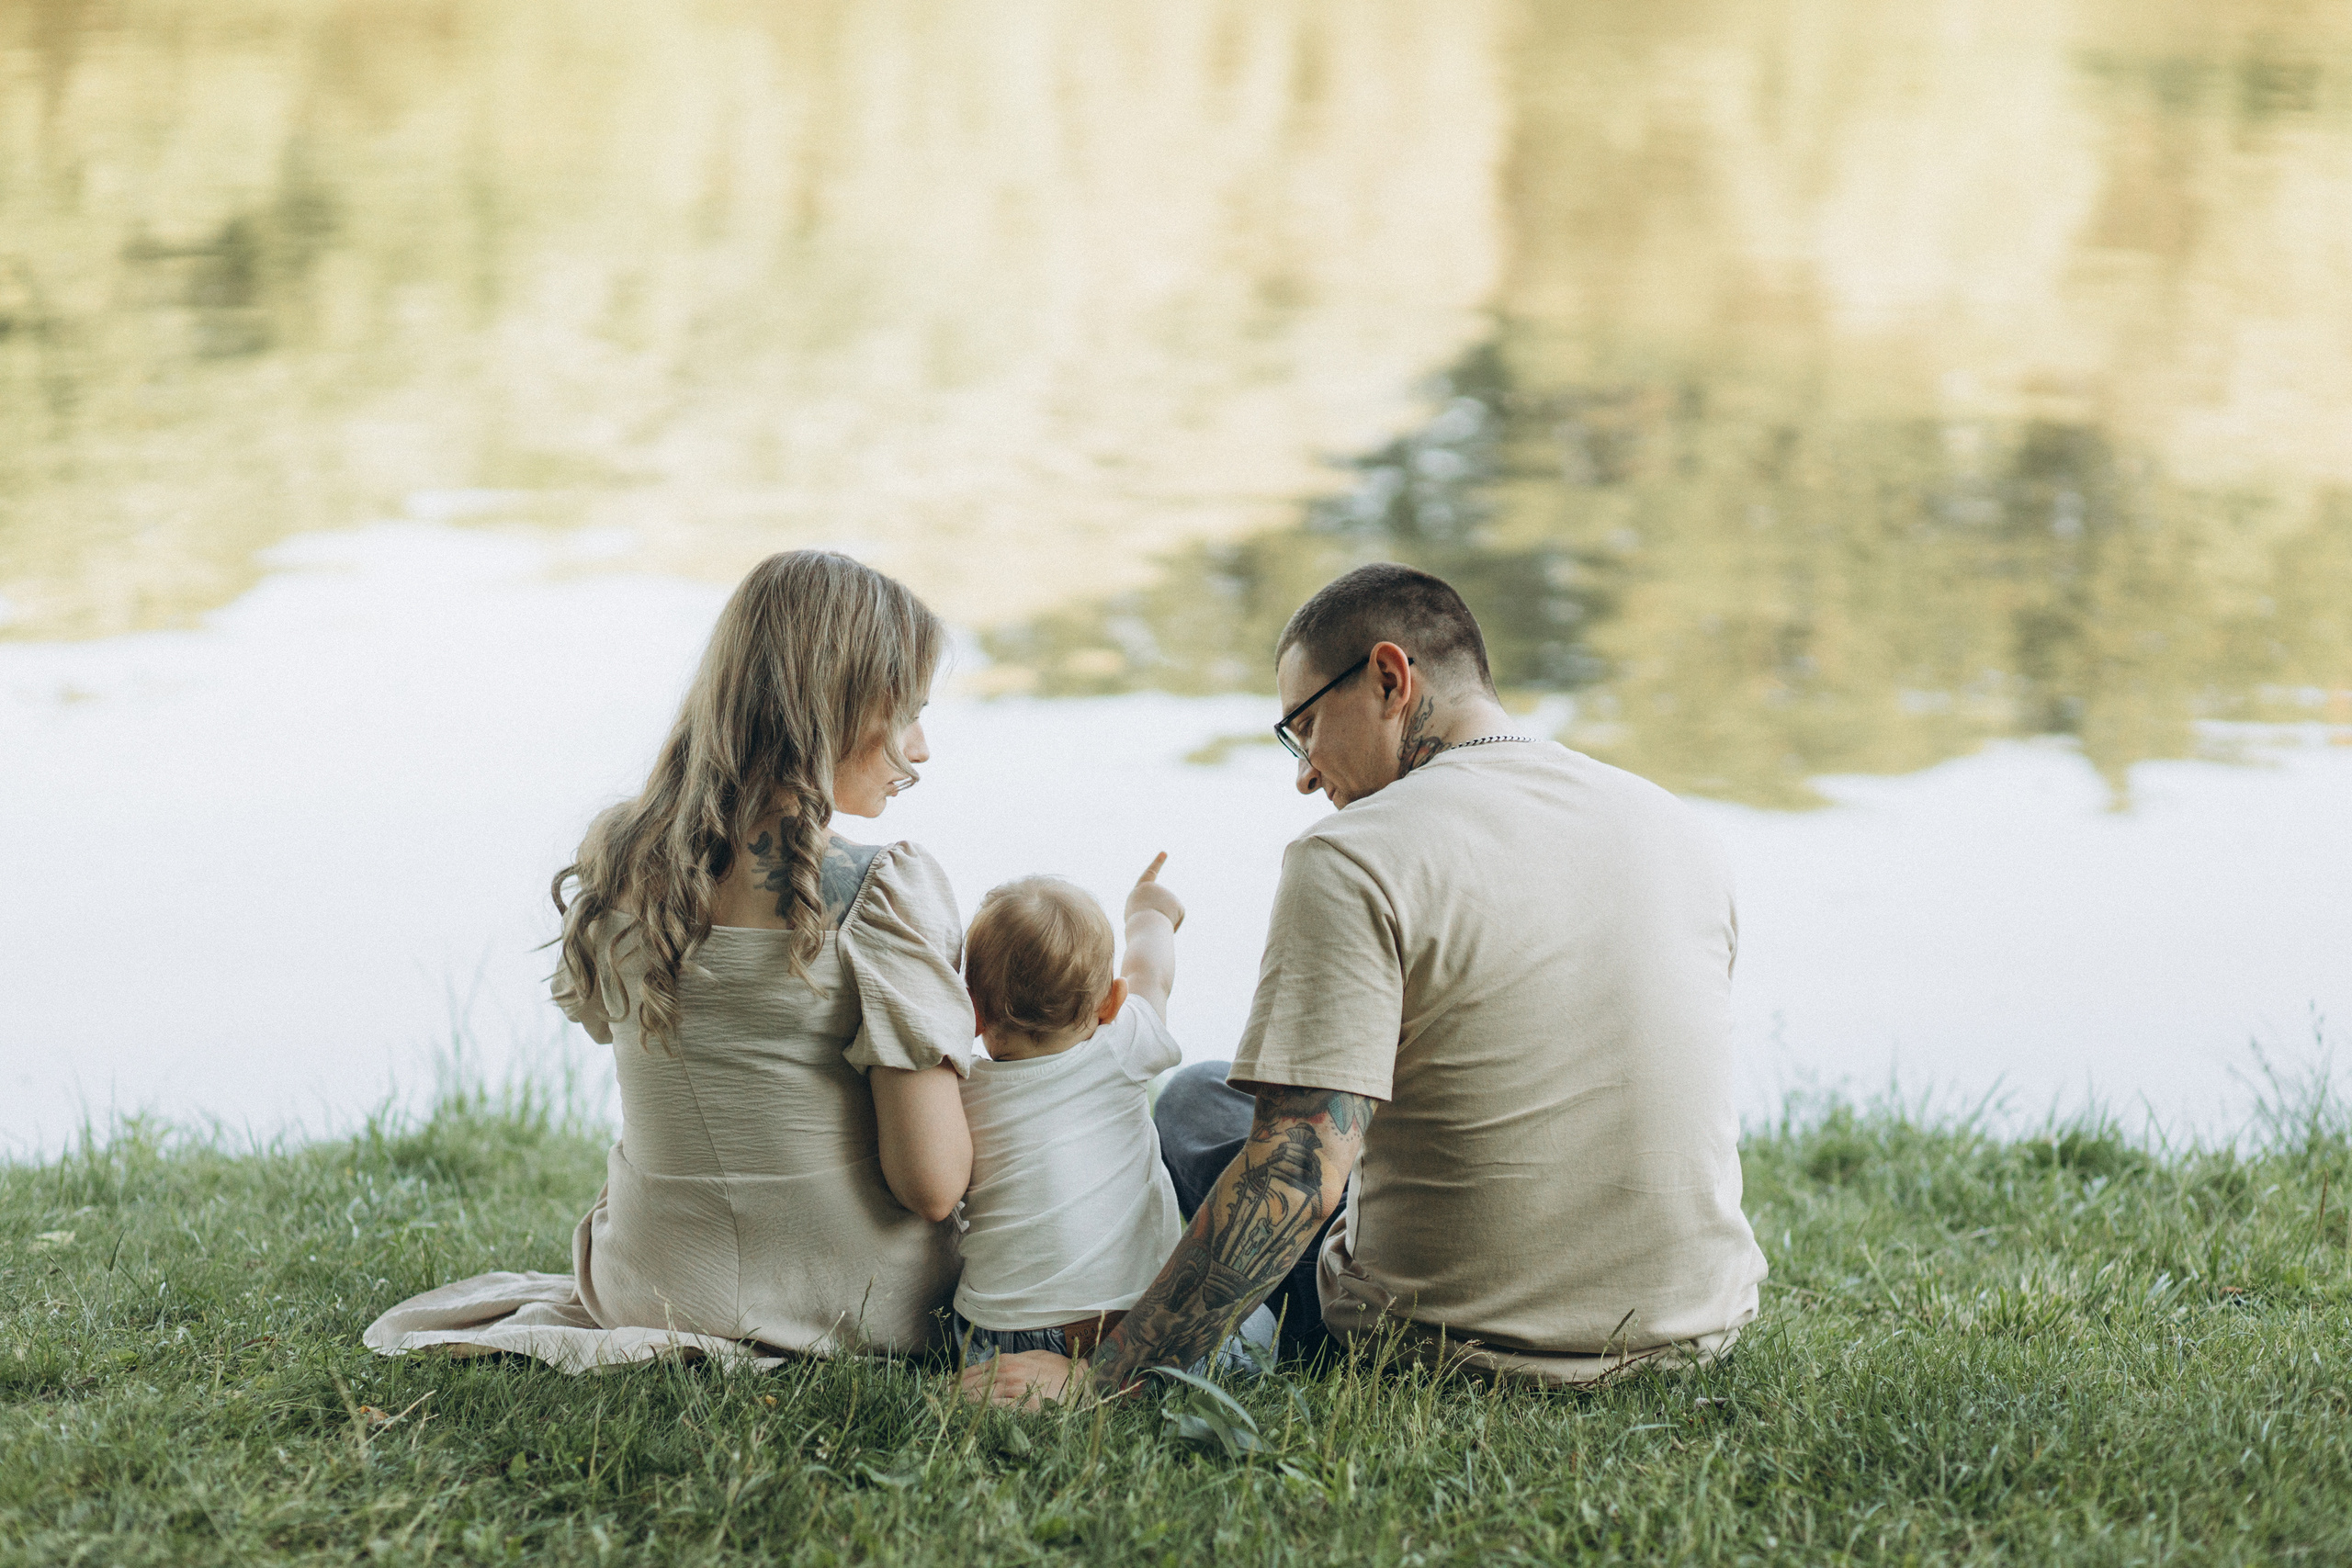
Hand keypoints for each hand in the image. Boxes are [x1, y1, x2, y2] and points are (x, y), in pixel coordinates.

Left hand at [957, 1350, 1087, 1408]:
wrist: (1078, 1381)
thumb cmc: (1055, 1369)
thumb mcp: (1030, 1357)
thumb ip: (1008, 1362)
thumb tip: (988, 1368)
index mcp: (1007, 1361)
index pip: (971, 1372)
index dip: (955, 1383)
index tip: (946, 1391)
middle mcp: (1006, 1374)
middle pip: (970, 1387)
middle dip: (955, 1396)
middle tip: (944, 1405)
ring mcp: (1013, 1392)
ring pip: (978, 1400)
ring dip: (964, 1407)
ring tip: (953, 1413)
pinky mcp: (1021, 1409)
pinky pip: (994, 1412)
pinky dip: (982, 1415)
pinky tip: (974, 1419)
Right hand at [1125, 851, 1184, 931]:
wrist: (1146, 925)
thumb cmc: (1137, 924)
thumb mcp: (1137, 918)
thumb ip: (1149, 913)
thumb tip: (1166, 918)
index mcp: (1141, 889)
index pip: (1149, 874)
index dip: (1157, 863)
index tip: (1164, 853)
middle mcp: (1156, 888)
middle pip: (1158, 905)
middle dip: (1153, 917)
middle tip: (1146, 922)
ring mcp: (1169, 895)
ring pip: (1167, 913)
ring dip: (1161, 922)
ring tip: (1153, 923)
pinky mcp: (1179, 905)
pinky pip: (1176, 918)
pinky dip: (1172, 926)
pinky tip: (1165, 925)